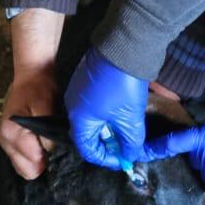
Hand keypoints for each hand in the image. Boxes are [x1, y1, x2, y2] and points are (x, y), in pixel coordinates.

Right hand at [0, 70, 59, 180]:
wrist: (31, 76)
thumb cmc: (38, 88)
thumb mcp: (43, 104)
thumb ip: (45, 129)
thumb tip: (50, 150)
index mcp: (11, 133)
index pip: (33, 159)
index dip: (49, 154)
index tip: (57, 143)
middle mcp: (6, 142)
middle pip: (27, 170)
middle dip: (43, 162)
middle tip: (55, 146)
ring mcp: (8, 145)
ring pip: (26, 168)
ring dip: (39, 161)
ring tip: (49, 144)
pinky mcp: (13, 145)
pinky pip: (25, 162)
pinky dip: (36, 158)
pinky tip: (44, 145)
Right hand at [63, 49, 148, 166]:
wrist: (124, 45)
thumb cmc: (122, 84)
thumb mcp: (130, 118)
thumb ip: (130, 141)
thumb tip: (131, 154)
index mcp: (79, 118)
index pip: (88, 149)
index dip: (107, 158)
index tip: (124, 159)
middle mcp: (74, 105)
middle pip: (90, 134)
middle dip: (110, 142)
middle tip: (128, 144)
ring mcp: (79, 90)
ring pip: (94, 118)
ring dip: (111, 126)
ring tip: (129, 128)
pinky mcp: (88, 78)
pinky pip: (96, 104)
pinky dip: (109, 112)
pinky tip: (124, 110)